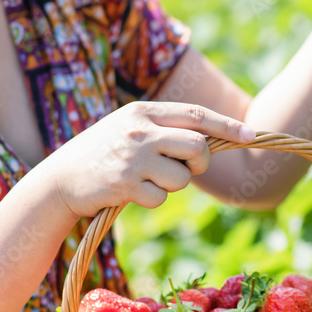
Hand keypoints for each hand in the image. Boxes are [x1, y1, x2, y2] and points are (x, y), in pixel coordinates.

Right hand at [38, 101, 255, 218]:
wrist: (60, 179)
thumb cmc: (104, 153)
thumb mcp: (131, 128)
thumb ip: (166, 128)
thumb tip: (211, 137)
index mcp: (144, 111)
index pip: (196, 114)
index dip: (227, 126)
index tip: (251, 135)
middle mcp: (140, 130)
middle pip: (198, 147)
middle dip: (200, 163)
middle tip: (186, 168)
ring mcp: (132, 157)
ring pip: (182, 177)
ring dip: (172, 184)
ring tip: (146, 179)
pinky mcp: (125, 184)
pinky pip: (161, 198)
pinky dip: (152, 200)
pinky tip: (131, 193)